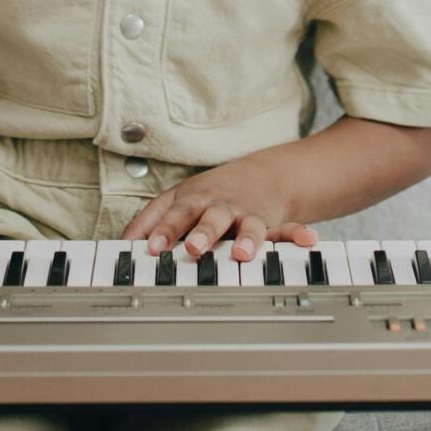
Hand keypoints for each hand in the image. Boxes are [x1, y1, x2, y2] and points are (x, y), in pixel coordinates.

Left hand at [123, 153, 319, 265]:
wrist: (261, 176)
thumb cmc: (211, 195)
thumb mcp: (177, 200)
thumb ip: (150, 221)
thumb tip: (121, 244)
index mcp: (193, 201)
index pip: (173, 214)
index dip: (162, 231)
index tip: (149, 248)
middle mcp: (220, 206)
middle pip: (209, 217)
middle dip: (201, 233)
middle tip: (193, 248)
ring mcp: (246, 214)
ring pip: (248, 226)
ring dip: (247, 239)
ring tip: (243, 254)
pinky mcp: (271, 223)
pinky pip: (289, 229)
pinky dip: (299, 235)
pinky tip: (309, 240)